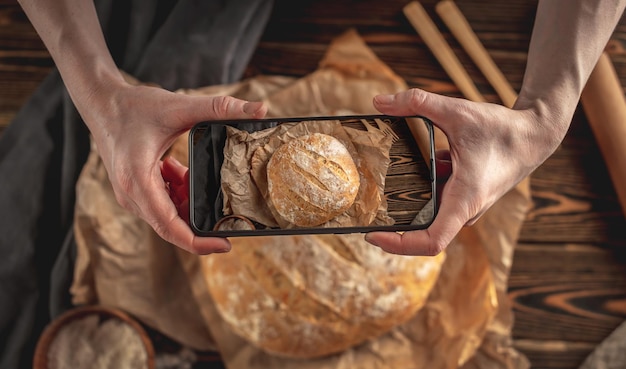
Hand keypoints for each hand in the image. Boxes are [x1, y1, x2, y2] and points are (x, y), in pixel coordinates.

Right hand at [80, 78, 266, 253]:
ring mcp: (132, 196)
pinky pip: (163, 203)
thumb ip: (219, 108)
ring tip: (196, 176)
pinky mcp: (135, 191)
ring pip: (169, 214)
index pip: (170, 227)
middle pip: (172, 225)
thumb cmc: (134, 105)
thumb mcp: (180, 106)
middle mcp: (132, 196)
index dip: (198, 242)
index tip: (225, 245)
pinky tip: (180, 170)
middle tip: (228, 211)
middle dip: (201, 220)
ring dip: (189, 200)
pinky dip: (178, 191)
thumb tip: (261, 109)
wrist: (101, 102)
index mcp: (139, 182)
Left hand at [365, 88, 565, 255]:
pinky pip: (437, 199)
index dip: (399, 245)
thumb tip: (380, 101)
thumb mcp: (457, 111)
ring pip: (429, 212)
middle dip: (394, 225)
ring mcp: (465, 206)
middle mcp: (465, 210)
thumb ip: (418, 103)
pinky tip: (411, 168)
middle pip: (423, 232)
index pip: (431, 242)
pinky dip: (422, 186)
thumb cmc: (503, 129)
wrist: (535, 136)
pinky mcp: (465, 197)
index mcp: (464, 199)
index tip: (373, 236)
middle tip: (365, 212)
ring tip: (380, 186)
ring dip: (408, 201)